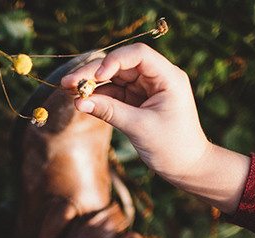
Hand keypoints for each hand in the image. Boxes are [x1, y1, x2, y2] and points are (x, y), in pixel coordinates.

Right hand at [60, 44, 250, 212]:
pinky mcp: (137, 101)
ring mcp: (146, 89)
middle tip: (68, 82)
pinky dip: (98, 97)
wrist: (186, 166)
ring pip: (114, 78)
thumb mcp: (139, 127)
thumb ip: (110, 112)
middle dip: (94, 72)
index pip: (139, 55)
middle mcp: (157, 78)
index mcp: (168, 77)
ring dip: (92, 84)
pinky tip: (81, 101)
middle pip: (121, 65)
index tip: (96, 76)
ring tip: (68, 91)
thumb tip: (79, 101)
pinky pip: (114, 94)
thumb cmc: (172, 147)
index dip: (114, 61)